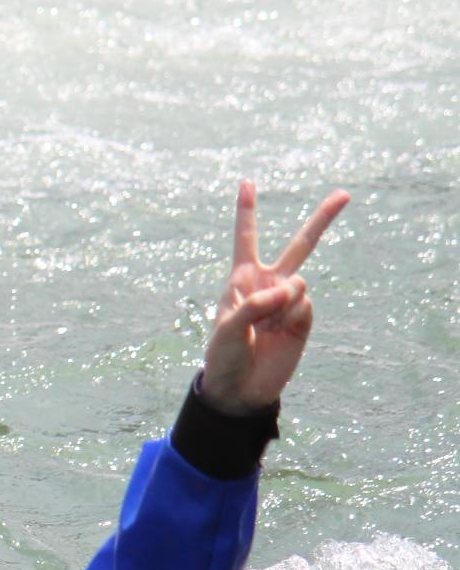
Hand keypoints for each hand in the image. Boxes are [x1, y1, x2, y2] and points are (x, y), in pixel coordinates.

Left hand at [200, 180, 347, 414]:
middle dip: (322, 219)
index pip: (246, 238)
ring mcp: (288, 300)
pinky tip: (279, 334)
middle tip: (344, 194)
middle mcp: (269, 283)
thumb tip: (291, 288)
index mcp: (242, 278)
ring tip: (265, 327)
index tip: (247, 181)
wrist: (240, 387)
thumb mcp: (228, 328)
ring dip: (281, 303)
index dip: (247, 211)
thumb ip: (255, 305)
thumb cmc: (223, 355)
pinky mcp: (303, 319)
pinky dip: (291, 317)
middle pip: (300, 245)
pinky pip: (304, 305)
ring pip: (298, 283)